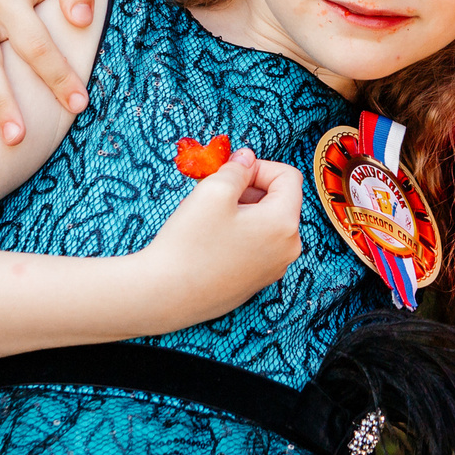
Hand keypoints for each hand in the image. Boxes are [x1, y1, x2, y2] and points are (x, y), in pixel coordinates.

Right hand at [139, 149, 305, 328]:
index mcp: (284, 224)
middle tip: (214, 193)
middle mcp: (288, 249)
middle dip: (249, 189)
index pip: (288, 177)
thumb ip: (237, 168)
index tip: (230, 173)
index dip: (258, 167)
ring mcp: (273, 269)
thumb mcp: (213, 190)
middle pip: (279, 201)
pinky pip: (255, 246)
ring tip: (208, 217)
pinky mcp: (255, 282)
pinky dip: (238, 234)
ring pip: (265, 224)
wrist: (165, 295)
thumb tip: (247, 159)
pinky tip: (209, 240)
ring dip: (241, 211)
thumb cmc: (190, 243)